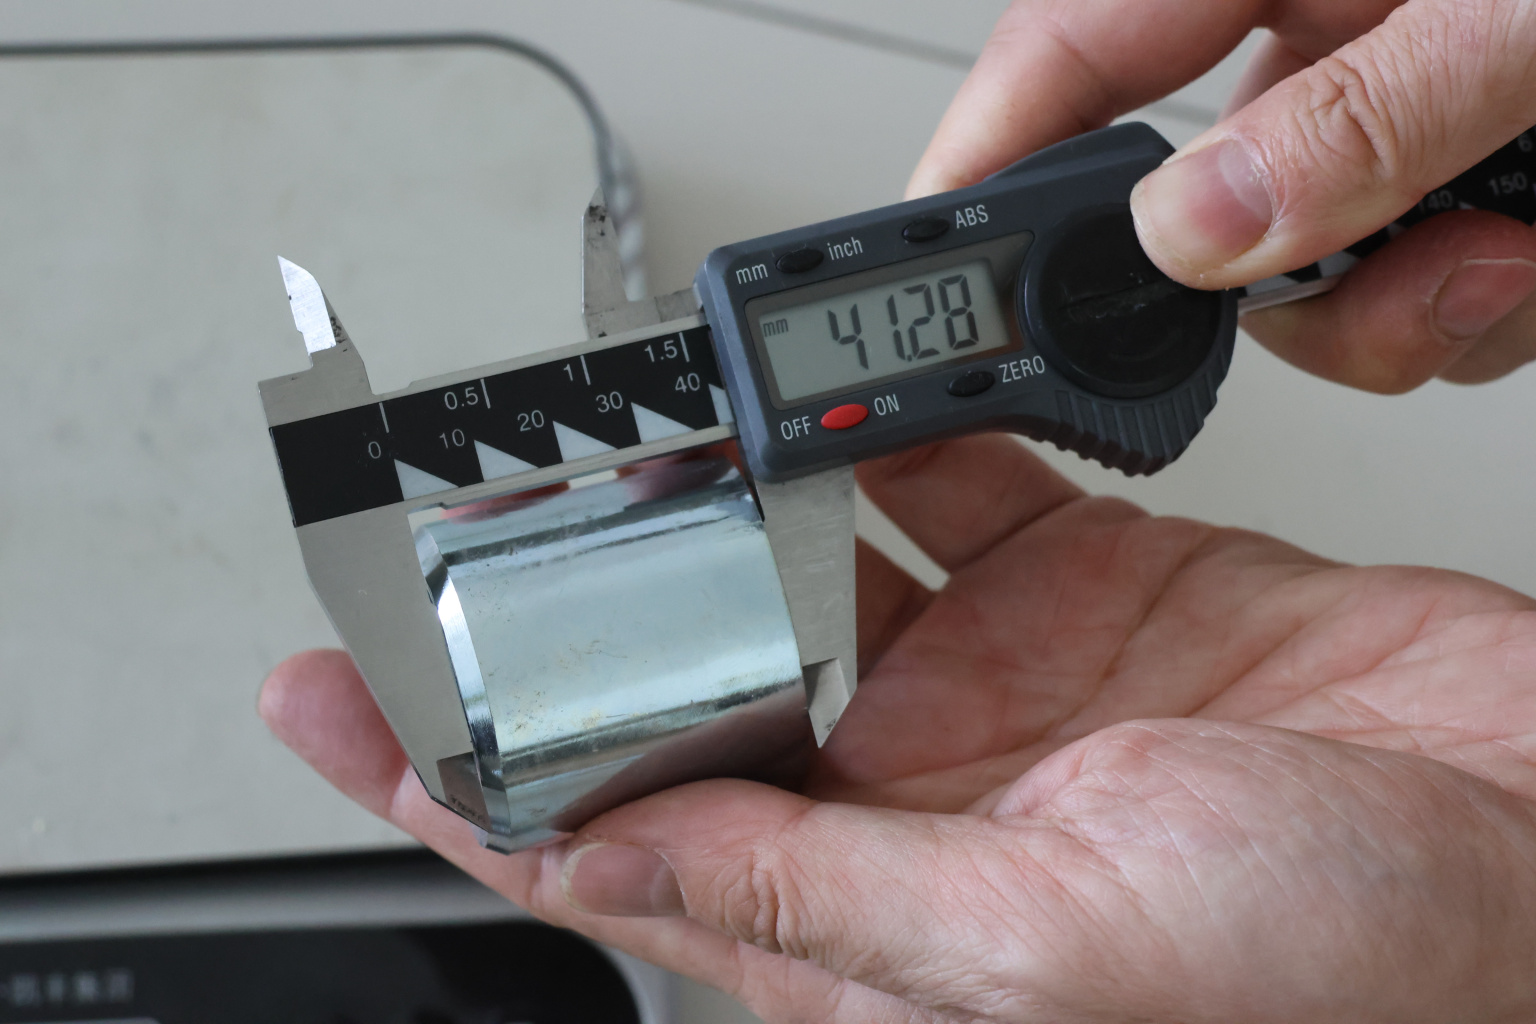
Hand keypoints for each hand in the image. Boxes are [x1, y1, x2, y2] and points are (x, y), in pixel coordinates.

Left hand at [262, 434, 1535, 1022]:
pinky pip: (944, 496)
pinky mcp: (1082, 598)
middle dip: (569, 616)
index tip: (331, 703)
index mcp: (862, 928)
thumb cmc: (1347, 982)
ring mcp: (990, 696)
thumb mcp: (1037, 957)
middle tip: (464, 531)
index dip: (451, 784)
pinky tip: (833, 401)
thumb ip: (804, 899)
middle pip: (679, 695)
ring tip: (624, 445)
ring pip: (799, 574)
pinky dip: (886, 441)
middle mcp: (904, 812)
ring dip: (715, 507)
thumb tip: (596, 858)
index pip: (604, 849)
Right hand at [909, 0, 1535, 391]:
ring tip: (1500, 260)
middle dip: (1256, 292)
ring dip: (1391, 314)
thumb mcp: (1516, 15)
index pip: (1068, 48)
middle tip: (1339, 291)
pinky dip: (1469, 305)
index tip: (930, 251)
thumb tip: (1193, 233)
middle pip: (1181, 201)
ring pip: (1295, 272)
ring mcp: (1379, 95)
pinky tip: (1526, 255)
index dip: (979, 156)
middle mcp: (1316, 21)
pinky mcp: (1444, 155)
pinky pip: (1400, 279)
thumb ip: (1362, 121)